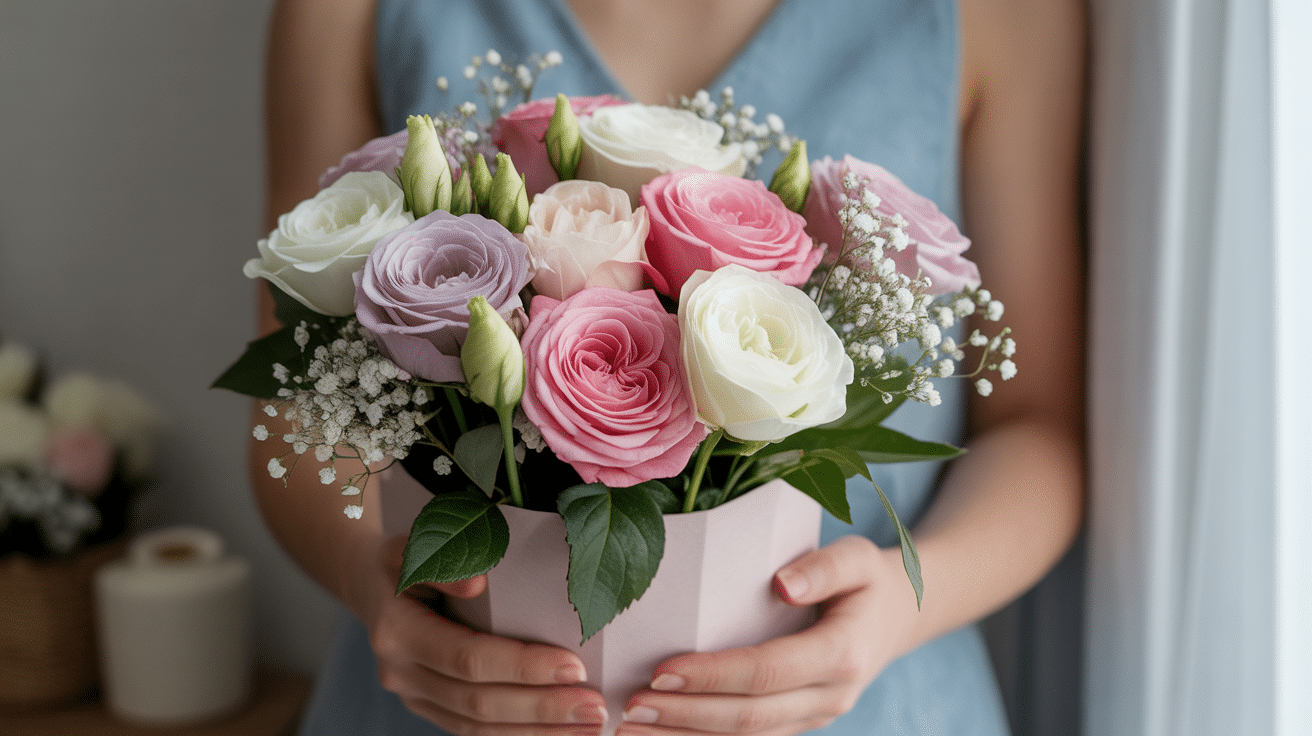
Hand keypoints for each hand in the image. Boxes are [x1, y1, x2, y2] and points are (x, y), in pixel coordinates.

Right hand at [357, 535, 609, 734]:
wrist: (373, 585)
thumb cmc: (408, 556)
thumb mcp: (415, 544)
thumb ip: (445, 563)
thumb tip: (479, 583)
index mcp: (397, 631)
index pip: (468, 657)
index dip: (522, 667)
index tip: (575, 667)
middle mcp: (401, 673)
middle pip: (478, 702)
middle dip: (542, 708)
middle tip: (596, 707)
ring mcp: (414, 698)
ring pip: (479, 728)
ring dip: (539, 731)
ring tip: (592, 726)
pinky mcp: (431, 709)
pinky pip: (477, 732)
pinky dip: (522, 735)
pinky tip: (562, 732)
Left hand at [616, 536, 919, 734]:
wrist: (898, 617)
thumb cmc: (867, 578)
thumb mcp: (858, 556)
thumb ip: (824, 566)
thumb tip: (783, 584)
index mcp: (842, 654)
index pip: (767, 672)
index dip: (713, 675)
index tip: (661, 669)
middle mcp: (830, 697)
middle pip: (750, 717)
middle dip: (686, 715)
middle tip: (630, 705)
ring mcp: (814, 717)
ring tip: (629, 729)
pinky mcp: (798, 723)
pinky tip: (662, 733)